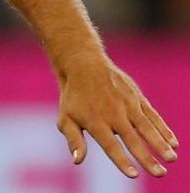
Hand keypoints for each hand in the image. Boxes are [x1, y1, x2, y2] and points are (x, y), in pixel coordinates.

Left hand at [56, 55, 178, 177]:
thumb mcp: (66, 118)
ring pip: (146, 127)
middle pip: (132, 139)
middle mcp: (113, 114)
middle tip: (160, 174)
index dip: (122, 160)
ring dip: (160, 143)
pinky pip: (152, 115)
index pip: (110, 145)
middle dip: (147, 157)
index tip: (133, 174)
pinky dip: (163, 128)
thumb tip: (77, 161)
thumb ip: (74, 140)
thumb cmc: (74, 97)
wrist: (84, 65)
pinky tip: (173, 142)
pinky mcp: (137, 97)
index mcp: (95, 121)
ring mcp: (127, 104)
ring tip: (171, 158)